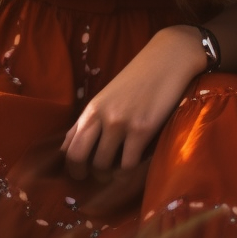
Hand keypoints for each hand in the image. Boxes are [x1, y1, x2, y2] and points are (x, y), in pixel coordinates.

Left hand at [61, 25, 205, 179]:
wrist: (169, 57)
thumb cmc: (140, 77)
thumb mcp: (109, 96)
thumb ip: (92, 119)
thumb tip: (70, 148)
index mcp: (91, 108)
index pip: (67, 146)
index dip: (70, 166)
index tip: (80, 173)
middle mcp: (101, 116)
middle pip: (77, 158)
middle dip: (81, 175)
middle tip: (93, 179)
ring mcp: (121, 123)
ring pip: (102, 166)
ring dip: (108, 176)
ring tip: (117, 171)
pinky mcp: (142, 130)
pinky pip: (127, 166)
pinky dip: (127, 174)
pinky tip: (133, 167)